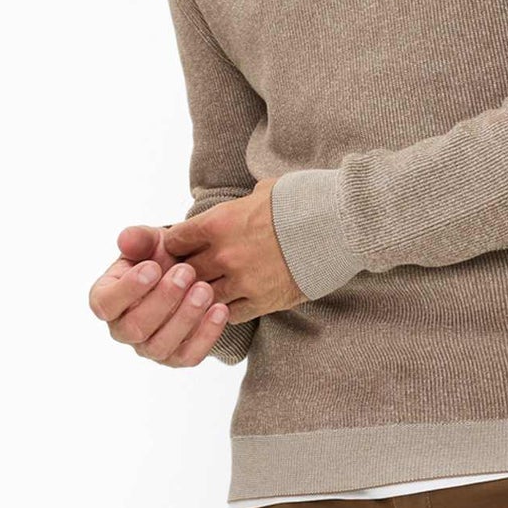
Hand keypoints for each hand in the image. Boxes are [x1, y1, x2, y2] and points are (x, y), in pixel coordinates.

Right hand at [90, 224, 233, 365]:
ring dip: (185, 317)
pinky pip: (188, 356)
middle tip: (186, 272)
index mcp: (107, 300)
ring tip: (205, 289)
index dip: (127, 289)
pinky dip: (206, 335)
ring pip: (161, 346)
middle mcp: (123, 330)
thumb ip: (138, 239)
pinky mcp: (176, 358)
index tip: (153, 268)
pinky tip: (220, 309)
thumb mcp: (151, 243)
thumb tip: (125, 239)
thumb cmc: (161, 258)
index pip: (104, 304)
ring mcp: (149, 348)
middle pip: (135, 327)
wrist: (190, 274)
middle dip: (163, 300)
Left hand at [158, 179, 302, 321]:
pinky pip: (231, 314)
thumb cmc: (299, 204)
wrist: (333, 227)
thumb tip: (244, 201)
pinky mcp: (261, 301)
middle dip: (187, 272)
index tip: (180, 248)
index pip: (175, 240)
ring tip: (211, 290)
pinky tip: (232, 304)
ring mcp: (241, 281)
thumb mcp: (263, 192)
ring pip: (205, 296)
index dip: (174, 245)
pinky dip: (228, 310)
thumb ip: (242, 203)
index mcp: (217, 223)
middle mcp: (224, 254)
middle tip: (193, 272)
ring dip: (206, 294)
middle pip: (186, 272)